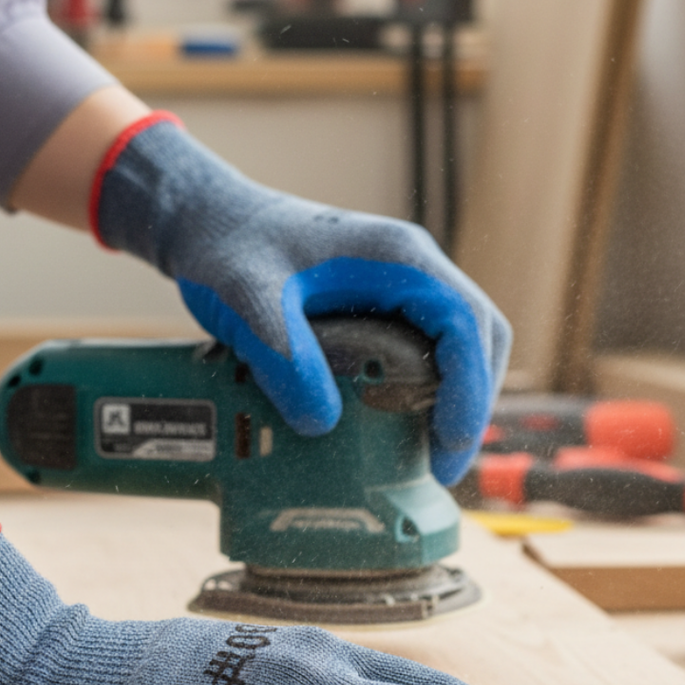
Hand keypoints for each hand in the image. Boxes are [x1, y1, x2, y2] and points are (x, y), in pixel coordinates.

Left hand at [92, 113, 510, 484]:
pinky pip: (420, 347)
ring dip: (452, 397)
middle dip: (470, 403)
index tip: (446, 446)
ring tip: (425, 454)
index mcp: (399, 258)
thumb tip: (321, 423)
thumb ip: (284, 357)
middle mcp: (410, 268)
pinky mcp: (376, 304)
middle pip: (477, 337)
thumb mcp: (249, 300)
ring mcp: (396, 285)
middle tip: (440, 464)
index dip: (470, 391)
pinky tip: (394, 425)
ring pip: (454, 344)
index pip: (467, 325)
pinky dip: (421, 389)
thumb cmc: (228, 246)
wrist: (208, 219)